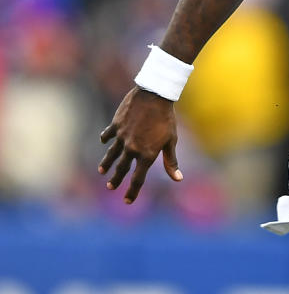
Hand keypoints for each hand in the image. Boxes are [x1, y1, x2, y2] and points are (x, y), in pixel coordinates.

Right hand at [98, 86, 181, 202]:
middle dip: (116, 179)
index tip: (127, 201)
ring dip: (107, 163)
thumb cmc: (166, 119)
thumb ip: (171, 161)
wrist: (154, 96)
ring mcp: (122, 137)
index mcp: (147, 155)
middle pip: (122, 169)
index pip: (138, 179)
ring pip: (112, 154)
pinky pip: (108, 135)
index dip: (132, 192)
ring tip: (102, 171)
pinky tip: (104, 141)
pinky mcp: (115, 125)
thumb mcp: (171, 140)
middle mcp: (132, 148)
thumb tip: (178, 179)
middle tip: (111, 187)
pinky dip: (106, 139)